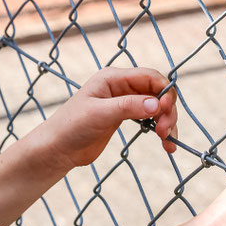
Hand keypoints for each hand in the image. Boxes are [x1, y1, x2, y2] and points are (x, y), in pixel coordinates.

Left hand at [41, 67, 177, 171]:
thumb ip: (128, 107)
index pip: (150, 77)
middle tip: (164, 131)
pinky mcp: (125, 117)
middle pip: (158, 92)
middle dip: (167, 110)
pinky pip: (151, 118)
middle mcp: (120, 86)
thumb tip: (157, 104)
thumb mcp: (99, 114)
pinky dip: (161, 129)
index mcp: (112, 78)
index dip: (164, 91)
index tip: (166, 111)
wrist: (58, 148)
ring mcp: (124, 102)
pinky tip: (167, 145)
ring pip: (157, 106)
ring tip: (167, 141)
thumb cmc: (72, 126)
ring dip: (167, 122)